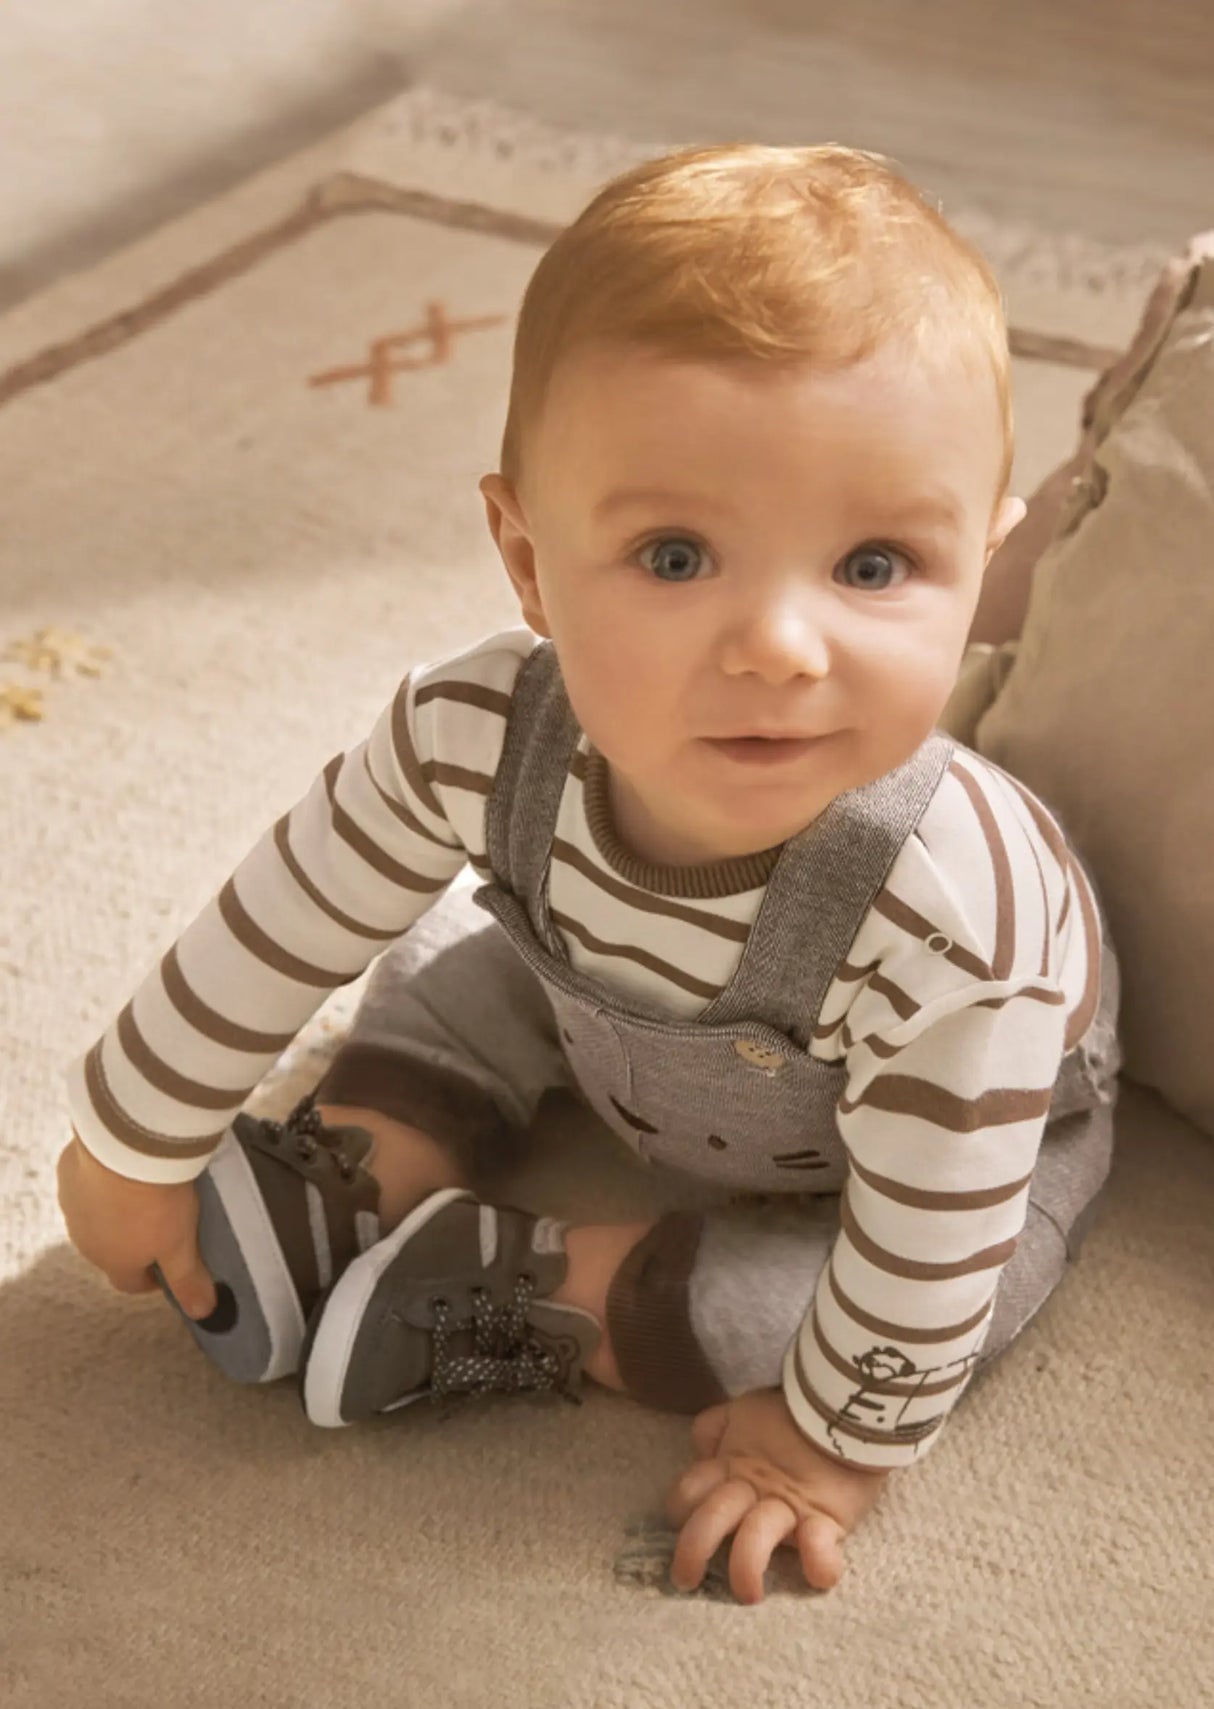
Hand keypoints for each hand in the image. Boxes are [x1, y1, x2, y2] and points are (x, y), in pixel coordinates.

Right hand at [56, 1131, 217, 1319]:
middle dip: (131, 1242)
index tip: (168, 1267)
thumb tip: (202, 1313)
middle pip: (110, 1250)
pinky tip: (120, 1164)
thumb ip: (188, 1279)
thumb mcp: (181, 1244)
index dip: (151, 1279)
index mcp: (114, 1262)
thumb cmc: (156, 1203)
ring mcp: (71, 1206)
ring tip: (141, 1190)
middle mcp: (85, 1241)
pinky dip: (100, 1179)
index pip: (130, 1283)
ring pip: (94, 1217)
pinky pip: (84, 1183)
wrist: (125, 1148)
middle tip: (160, 1221)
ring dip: (113, 1211)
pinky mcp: (67, 1174)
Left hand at [664, 1386, 887, 1603]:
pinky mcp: (827, 1517)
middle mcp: (753, 1488)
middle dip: (692, 1550)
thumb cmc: (791, 1410)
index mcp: (731, 1464)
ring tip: (749, 1594)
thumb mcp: (744, 1410)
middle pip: (713, 1517)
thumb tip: (701, 1453)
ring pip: (756, 1537)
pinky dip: (820, 1563)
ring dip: (746, 1568)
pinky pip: (821, 1545)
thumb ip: (716, 1427)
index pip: (691, 1489)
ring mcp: (789, 1505)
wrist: (844, 1404)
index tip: (681, 1523)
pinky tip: (819, 1575)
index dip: (680, 1507)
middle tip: (685, 1580)